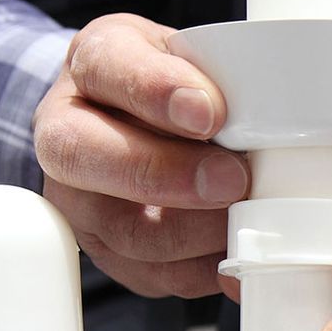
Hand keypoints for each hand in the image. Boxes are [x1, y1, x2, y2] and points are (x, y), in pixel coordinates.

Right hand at [33, 14, 247, 298]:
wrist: (148, 126)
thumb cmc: (178, 86)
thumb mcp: (196, 55)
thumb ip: (219, 76)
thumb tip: (263, 118)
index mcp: (93, 65)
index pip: (104, 66)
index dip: (154, 91)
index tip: (208, 111)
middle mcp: (68, 133)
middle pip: (86, 158)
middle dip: (166, 175)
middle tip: (232, 179)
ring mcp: (82, 201)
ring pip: (125, 230)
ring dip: (195, 232)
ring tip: (244, 218)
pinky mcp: (112, 254)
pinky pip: (155, 275)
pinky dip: (205, 269)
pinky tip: (239, 253)